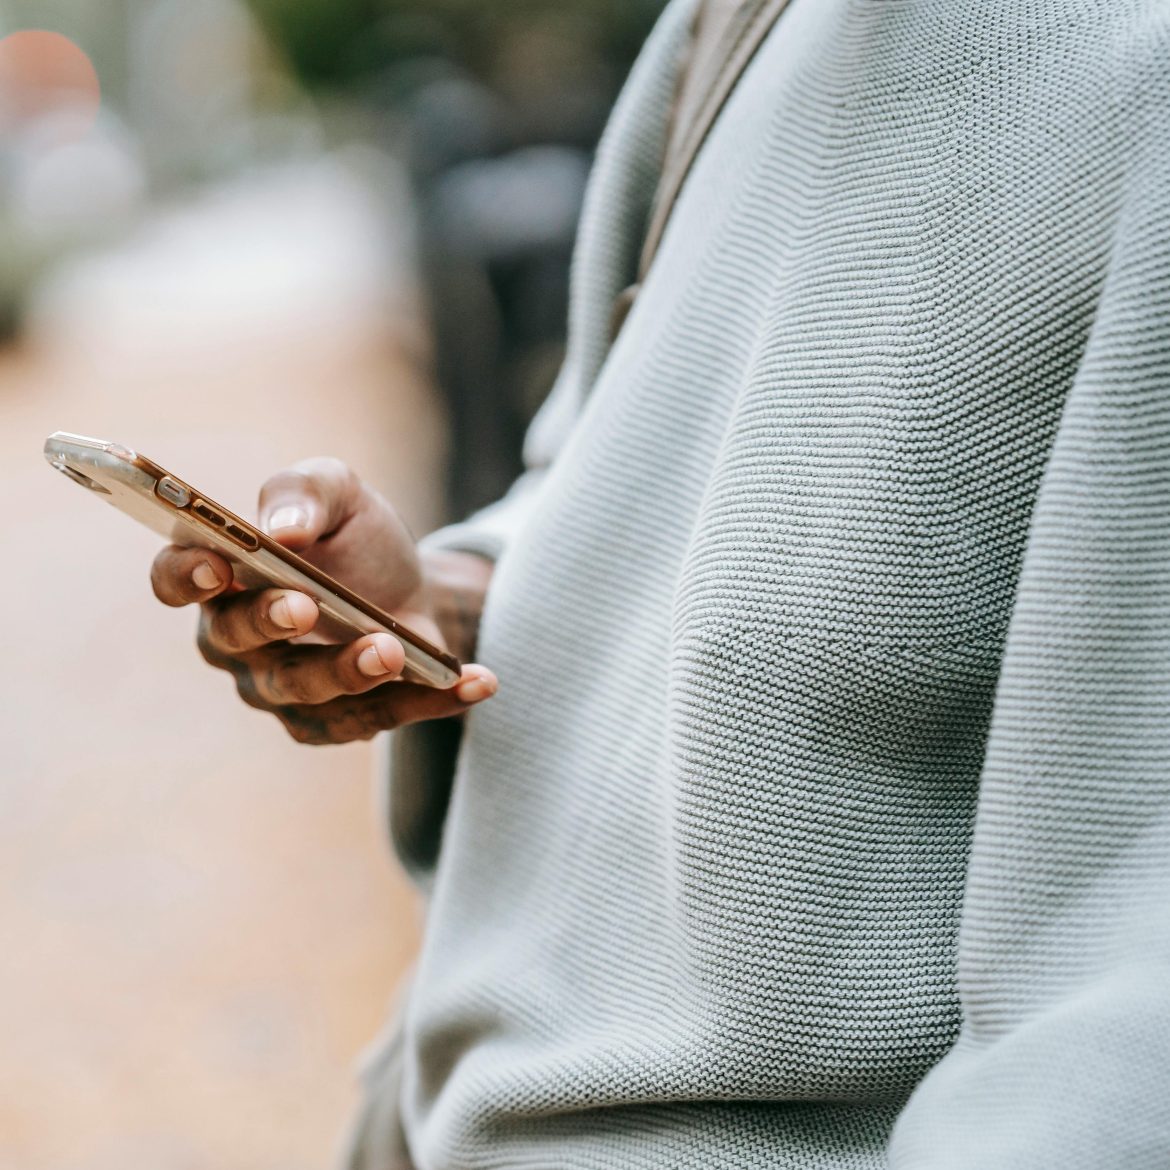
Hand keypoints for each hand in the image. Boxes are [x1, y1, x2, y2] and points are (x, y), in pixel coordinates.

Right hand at [150, 457, 497, 744]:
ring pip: (303, 693)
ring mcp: (282, 688)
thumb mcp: (338, 491)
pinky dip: (428, 701)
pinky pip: (374, 720)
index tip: (218, 566)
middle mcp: (236, 640)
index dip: (186, 576)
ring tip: (393, 648)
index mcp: (221, 574)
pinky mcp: (334, 721)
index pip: (176, 579)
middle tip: (307, 606)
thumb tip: (282, 528)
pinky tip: (476, 681)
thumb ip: (305, 492)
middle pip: (236, 642)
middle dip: (270, 623)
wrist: (408, 585)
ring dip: (348, 672)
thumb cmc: (353, 537)